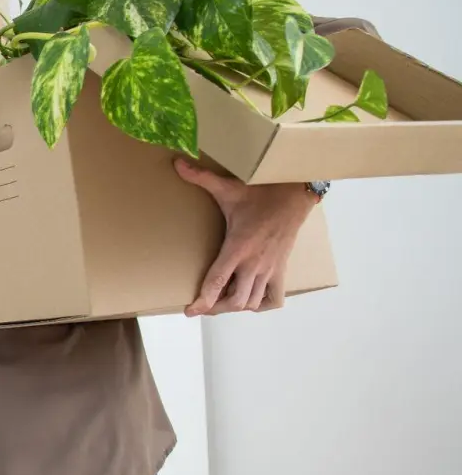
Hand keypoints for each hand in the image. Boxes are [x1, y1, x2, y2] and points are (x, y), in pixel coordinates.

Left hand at [175, 157, 317, 316]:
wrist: (296, 193)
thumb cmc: (261, 192)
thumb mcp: (228, 187)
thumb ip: (201, 178)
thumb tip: (177, 163)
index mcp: (238, 247)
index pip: (217, 282)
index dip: (203, 301)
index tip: (190, 311)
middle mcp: (255, 263)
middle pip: (235, 300)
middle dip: (216, 307)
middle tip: (202, 305)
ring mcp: (270, 268)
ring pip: (253, 302)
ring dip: (235, 306)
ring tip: (220, 300)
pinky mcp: (282, 269)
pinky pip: (274, 298)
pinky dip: (261, 304)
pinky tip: (249, 298)